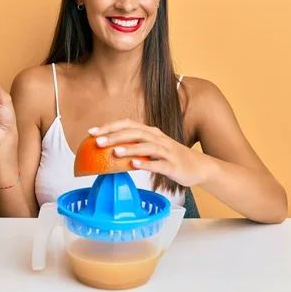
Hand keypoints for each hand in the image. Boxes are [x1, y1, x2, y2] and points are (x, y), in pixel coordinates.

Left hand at [88, 118, 209, 186]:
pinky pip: (158, 164)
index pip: (127, 124)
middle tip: (97, 141)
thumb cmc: (172, 158)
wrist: (198, 167)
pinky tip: (134, 166)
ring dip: (130, 148)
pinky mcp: (173, 165)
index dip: (109, 127)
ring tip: (114, 152)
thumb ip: (134, 147)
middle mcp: (158, 138)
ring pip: (147, 146)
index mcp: (151, 132)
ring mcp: (167, 151)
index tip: (92, 132)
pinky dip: (146, 164)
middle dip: (114, 136)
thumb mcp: (152, 149)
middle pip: (134, 132)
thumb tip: (109, 150)